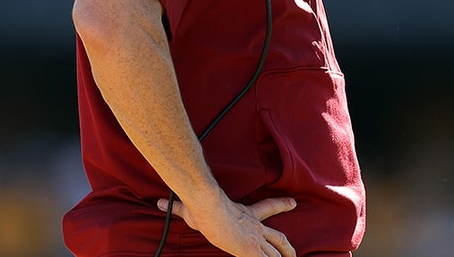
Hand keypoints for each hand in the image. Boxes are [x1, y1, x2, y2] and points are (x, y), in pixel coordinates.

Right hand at [157, 194, 297, 256]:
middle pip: (278, 236)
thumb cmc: (203, 206)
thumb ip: (178, 209)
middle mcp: (255, 226)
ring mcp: (255, 239)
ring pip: (276, 252)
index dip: (282, 205)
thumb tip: (160, 204)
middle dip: (286, 246)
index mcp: (247, 214)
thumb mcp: (192, 209)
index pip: (269, 207)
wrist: (209, 206)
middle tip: (293, 253)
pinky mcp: (250, 249)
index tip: (293, 202)